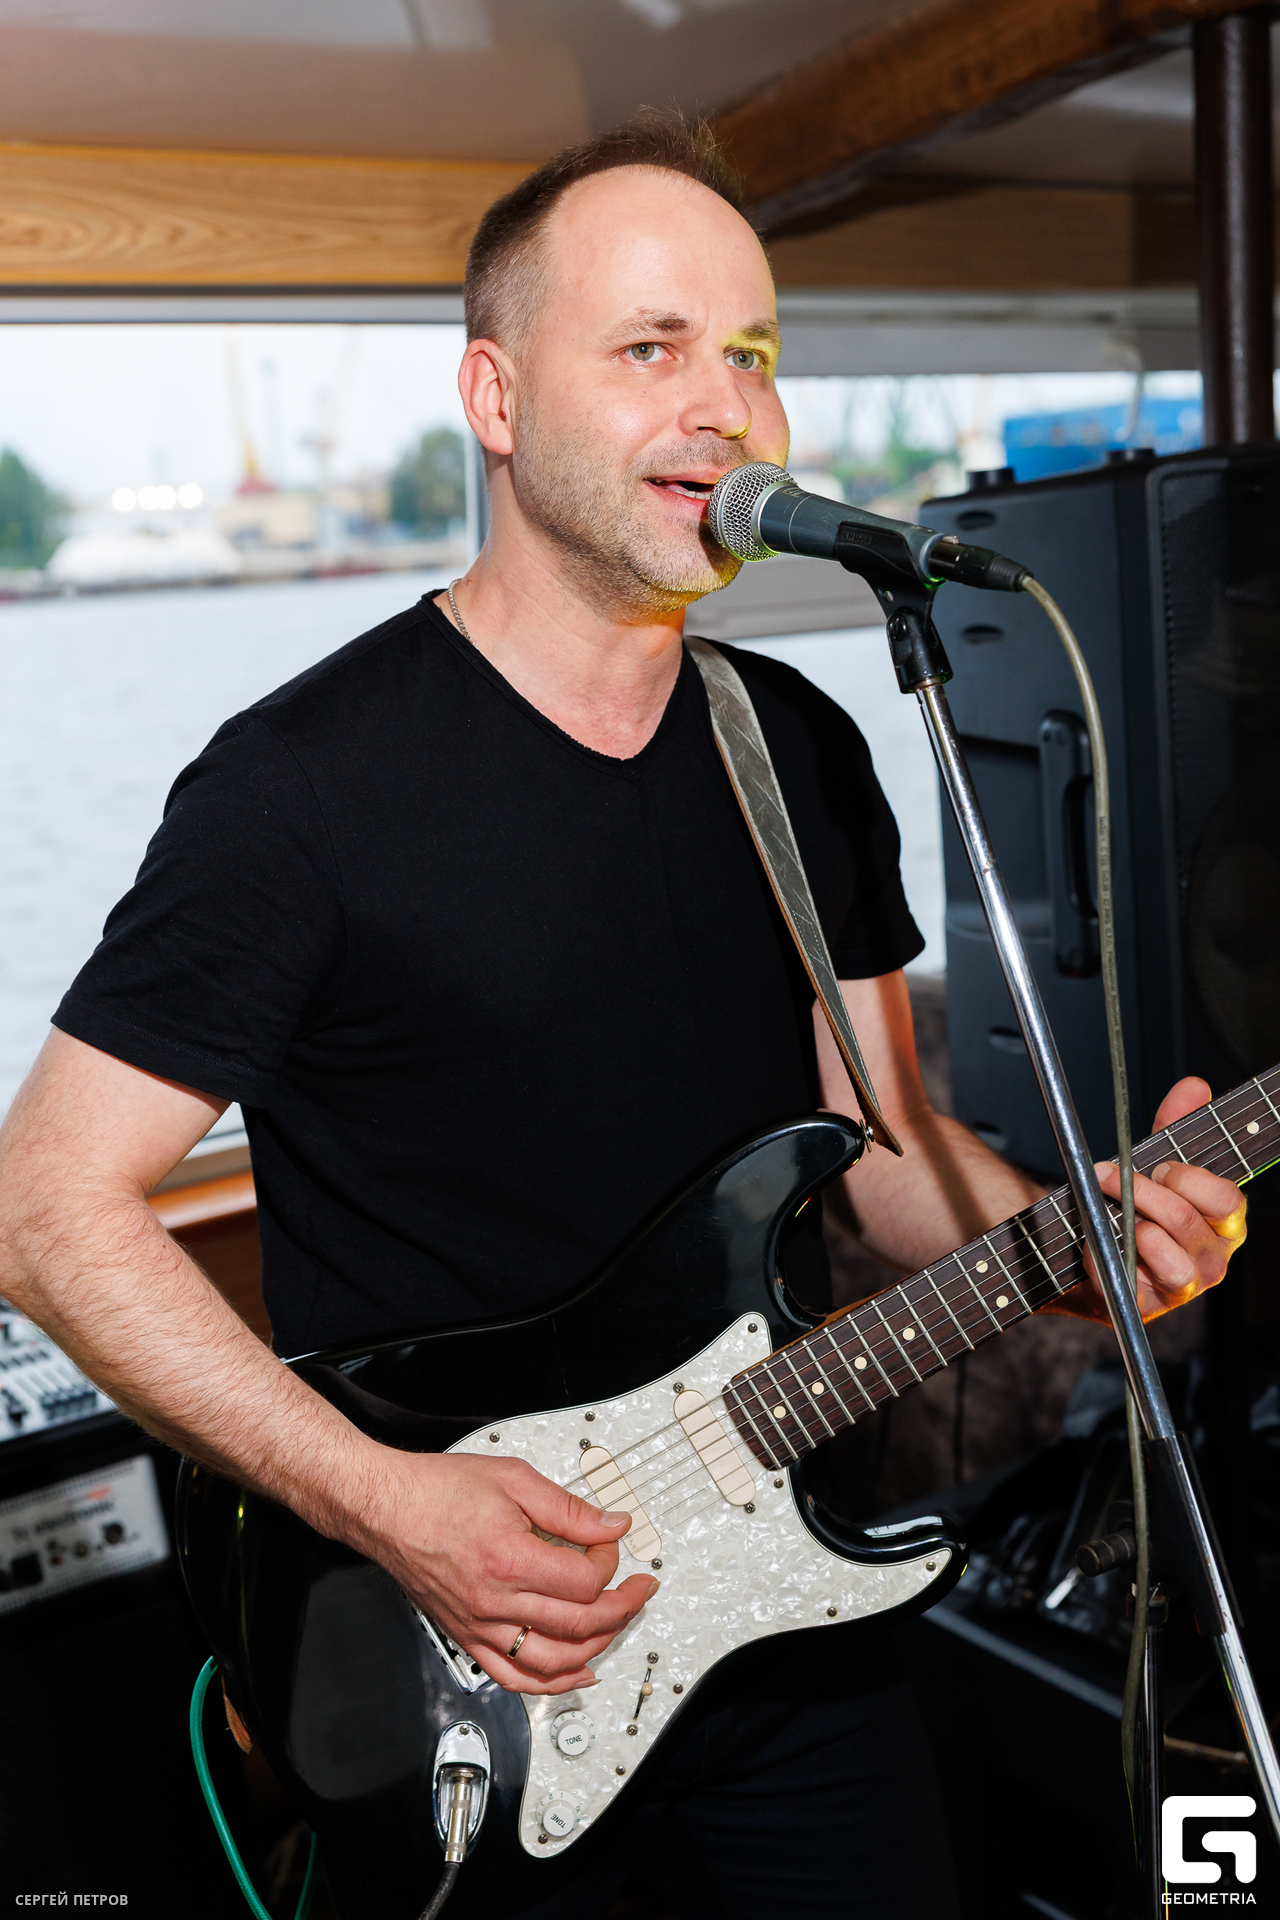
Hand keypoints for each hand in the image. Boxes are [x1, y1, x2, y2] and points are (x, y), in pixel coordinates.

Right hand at [358, 1448, 658, 1694]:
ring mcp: (480, 1626)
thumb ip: (568, 1508)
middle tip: (636, 1587)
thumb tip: (611, 1524)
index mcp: (509, 1558)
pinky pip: (514, 1678)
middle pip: (579, 1624)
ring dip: (597, 1645)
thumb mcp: (514, 1480)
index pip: (585, 1581)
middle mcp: (494, 1601)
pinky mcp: (468, 1638)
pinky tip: (577, 1673)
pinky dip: (553, 1684)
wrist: (387, 1508)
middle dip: (621, 1606)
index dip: (609, 1560)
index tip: (608, 1542)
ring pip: (555, 1660)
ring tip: (616, 1623)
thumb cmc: (438, 1491)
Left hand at [1054, 1077, 1245, 1323]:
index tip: (1159, 1165)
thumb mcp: (1154, 1160)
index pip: (1227, 1201)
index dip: (1189, 1179)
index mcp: (1224, 1225)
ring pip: (1165, 1256)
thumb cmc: (1134, 1206)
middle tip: (1110, 1176)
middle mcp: (1212, 1260)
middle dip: (1141, 1191)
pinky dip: (1104, 1256)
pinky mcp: (1146, 1307)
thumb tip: (1194, 1087)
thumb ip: (1176, 1124)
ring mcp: (1182, 1288)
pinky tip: (1093, 1243)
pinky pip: (1128, 1281)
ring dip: (1129, 1226)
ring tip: (1106, 1212)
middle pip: (1186, 1222)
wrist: (1089, 1247)